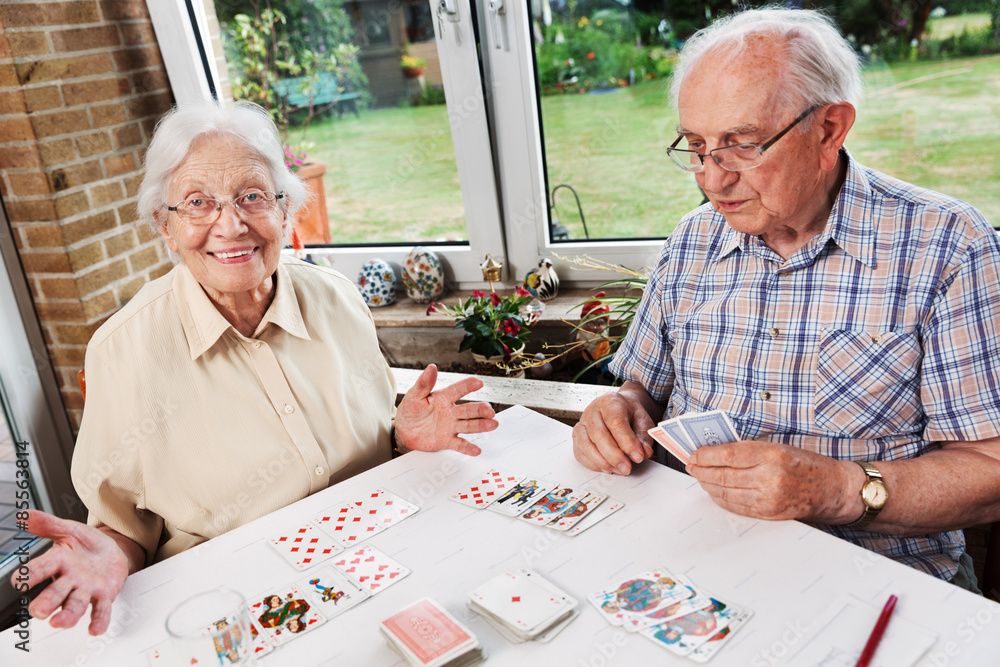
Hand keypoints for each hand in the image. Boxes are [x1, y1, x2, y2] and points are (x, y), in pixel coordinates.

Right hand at [11, 510, 132, 634]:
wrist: (112, 551)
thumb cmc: (86, 544)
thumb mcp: (69, 529)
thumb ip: (48, 524)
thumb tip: (24, 515)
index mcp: (58, 562)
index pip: (40, 569)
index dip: (29, 575)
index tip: (18, 581)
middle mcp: (69, 580)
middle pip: (54, 594)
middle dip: (46, 603)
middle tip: (38, 611)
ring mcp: (85, 589)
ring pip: (74, 605)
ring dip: (67, 615)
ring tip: (59, 623)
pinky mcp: (103, 595)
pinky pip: (100, 610)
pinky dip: (99, 620)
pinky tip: (95, 629)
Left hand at [394, 364, 498, 455]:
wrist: (403, 431)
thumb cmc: (410, 411)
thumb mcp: (414, 395)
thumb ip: (424, 383)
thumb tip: (431, 367)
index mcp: (443, 398)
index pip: (458, 390)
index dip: (468, 386)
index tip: (479, 382)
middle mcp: (451, 412)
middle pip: (468, 410)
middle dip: (480, 410)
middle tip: (489, 410)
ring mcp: (451, 427)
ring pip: (469, 425)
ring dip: (481, 425)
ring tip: (493, 424)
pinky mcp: (447, 441)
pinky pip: (459, 445)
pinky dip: (468, 448)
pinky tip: (476, 450)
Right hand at [573, 391, 654, 474]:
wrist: (617, 409)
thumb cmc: (629, 414)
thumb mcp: (642, 420)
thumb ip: (644, 436)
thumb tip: (644, 452)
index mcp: (610, 402)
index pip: (615, 422)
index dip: (627, 442)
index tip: (638, 456)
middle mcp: (592, 410)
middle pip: (598, 435)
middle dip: (614, 456)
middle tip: (627, 468)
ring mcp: (582, 423)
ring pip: (586, 445)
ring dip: (603, 462)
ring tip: (619, 470)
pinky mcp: (576, 436)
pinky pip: (580, 453)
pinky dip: (593, 464)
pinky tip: (607, 468)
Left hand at [686, 441, 857, 522]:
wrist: (834, 489)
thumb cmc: (807, 464)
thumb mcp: (778, 447)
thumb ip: (749, 450)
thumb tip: (715, 452)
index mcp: (772, 455)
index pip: (728, 455)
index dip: (706, 455)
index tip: (694, 454)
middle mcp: (770, 478)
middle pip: (723, 475)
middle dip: (702, 470)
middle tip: (691, 465)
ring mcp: (769, 499)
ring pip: (726, 493)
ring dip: (708, 485)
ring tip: (700, 477)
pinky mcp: (769, 514)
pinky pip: (737, 507)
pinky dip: (721, 499)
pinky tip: (715, 491)